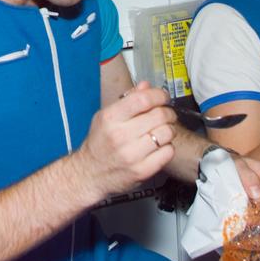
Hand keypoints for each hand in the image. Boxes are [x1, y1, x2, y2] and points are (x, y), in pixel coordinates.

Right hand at [74, 82, 176, 200]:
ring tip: (161, 131)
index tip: (162, 97)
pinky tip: (158, 147)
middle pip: (159, 115)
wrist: (90, 173)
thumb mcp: (105, 117)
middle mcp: (120, 135)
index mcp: (110, 118)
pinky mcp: (142, 171)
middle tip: (166, 115)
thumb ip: (127, 100)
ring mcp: (132, 155)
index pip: (143, 99)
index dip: (159, 95)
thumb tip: (146, 86)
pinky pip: (168, 152)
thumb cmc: (99, 143)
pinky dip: (167, 147)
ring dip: (169, 130)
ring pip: (167, 133)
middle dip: (168, 112)